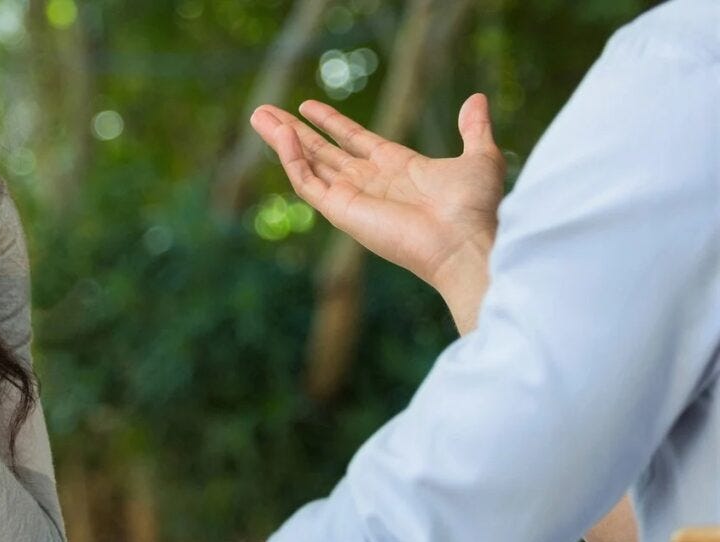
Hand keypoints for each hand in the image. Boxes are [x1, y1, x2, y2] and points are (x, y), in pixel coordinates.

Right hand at [251, 95, 504, 329]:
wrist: (465, 242)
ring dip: (282, 140)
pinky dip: (291, 158)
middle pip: (322, 152)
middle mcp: (369, 183)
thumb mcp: (481, 158)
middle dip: (294, 131)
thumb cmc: (475, 210)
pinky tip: (282, 135)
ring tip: (258, 116)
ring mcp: (352, 197)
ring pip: (307, 164)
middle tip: (265, 111)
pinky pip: (307, 181)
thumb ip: (474, 129)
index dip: (331, 122)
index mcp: (396, 169)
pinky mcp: (340, 210)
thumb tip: (477, 100)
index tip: (307, 106)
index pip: (354, 141)